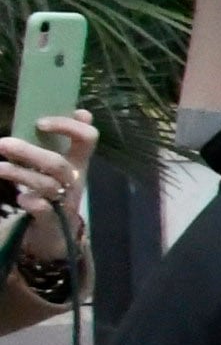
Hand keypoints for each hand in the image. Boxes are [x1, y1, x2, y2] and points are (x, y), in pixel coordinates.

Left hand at [2, 108, 94, 254]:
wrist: (57, 233)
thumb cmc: (54, 190)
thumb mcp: (60, 164)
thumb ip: (61, 141)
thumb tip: (81, 111)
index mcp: (79, 162)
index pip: (88, 138)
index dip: (68, 127)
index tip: (40, 123)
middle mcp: (75, 180)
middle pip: (58, 163)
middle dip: (29, 152)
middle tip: (2, 143)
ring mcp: (65, 201)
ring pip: (47, 185)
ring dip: (20, 174)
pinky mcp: (52, 220)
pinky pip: (45, 210)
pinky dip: (32, 203)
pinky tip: (21, 199)